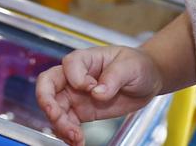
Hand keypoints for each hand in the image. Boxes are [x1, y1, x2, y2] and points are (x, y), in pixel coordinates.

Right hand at [36, 46, 161, 144]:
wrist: (147, 80)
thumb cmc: (138, 64)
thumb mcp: (131, 66)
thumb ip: (114, 77)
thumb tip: (97, 92)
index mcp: (87, 58)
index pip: (70, 64)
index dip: (77, 78)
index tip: (92, 88)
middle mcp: (77, 76)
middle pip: (48, 84)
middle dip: (48, 102)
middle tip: (58, 117)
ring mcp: (77, 95)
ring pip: (55, 108)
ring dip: (60, 125)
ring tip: (75, 138)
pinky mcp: (81, 111)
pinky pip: (66, 123)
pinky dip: (67, 134)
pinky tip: (78, 142)